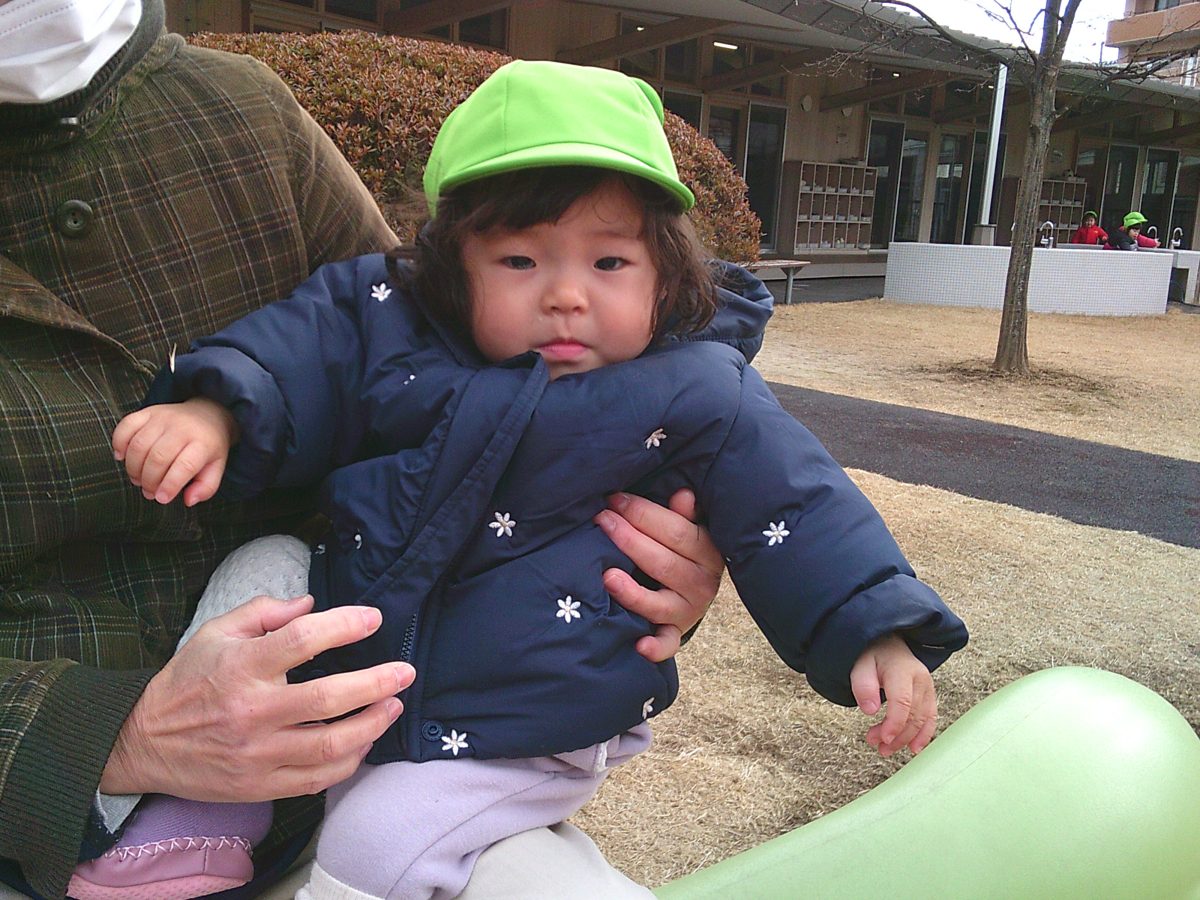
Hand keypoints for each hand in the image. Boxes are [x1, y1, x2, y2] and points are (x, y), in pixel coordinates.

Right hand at [100, 595, 414, 800]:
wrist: (143, 742)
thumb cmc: (187, 680)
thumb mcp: (216, 632)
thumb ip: (264, 612)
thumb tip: (311, 604)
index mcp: (242, 666)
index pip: (302, 640)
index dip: (344, 625)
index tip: (373, 618)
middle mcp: (252, 711)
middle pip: (328, 698)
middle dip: (376, 683)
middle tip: (405, 672)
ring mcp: (257, 753)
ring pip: (330, 744)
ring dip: (372, 725)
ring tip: (394, 705)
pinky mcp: (260, 785)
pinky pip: (317, 778)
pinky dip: (348, 761)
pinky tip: (365, 742)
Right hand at [112, 398, 237, 505]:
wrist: (204, 413)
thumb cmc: (207, 445)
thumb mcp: (217, 467)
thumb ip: (205, 487)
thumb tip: (188, 500)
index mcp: (202, 443)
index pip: (185, 465)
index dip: (170, 485)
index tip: (161, 499)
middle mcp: (182, 428)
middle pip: (157, 458)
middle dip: (149, 481)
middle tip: (149, 492)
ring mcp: (163, 418)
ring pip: (139, 445)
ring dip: (133, 468)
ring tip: (138, 479)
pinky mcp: (147, 412)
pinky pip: (126, 426)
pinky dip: (119, 443)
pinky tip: (122, 457)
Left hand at [594, 489, 723, 662]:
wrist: (693, 588)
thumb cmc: (682, 549)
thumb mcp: (688, 528)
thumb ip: (682, 515)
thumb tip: (683, 494)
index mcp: (708, 551)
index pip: (675, 531)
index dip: (643, 513)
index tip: (615, 500)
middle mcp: (702, 583)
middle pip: (663, 563)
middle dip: (629, 539)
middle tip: (602, 521)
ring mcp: (688, 610)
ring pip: (659, 603)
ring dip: (633, 593)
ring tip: (607, 576)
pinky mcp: (675, 632)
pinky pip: (667, 643)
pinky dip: (655, 647)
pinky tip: (638, 645)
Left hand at [850, 633, 936, 756]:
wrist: (887, 644)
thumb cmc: (872, 655)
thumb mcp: (860, 665)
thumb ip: (863, 686)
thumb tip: (870, 710)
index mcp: (901, 669)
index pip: (902, 701)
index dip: (894, 724)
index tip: (883, 739)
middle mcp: (920, 678)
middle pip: (912, 714)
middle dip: (895, 735)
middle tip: (876, 744)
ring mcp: (928, 687)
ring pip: (922, 720)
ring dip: (905, 739)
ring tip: (885, 749)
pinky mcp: (929, 695)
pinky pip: (930, 718)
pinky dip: (923, 735)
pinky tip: (913, 748)